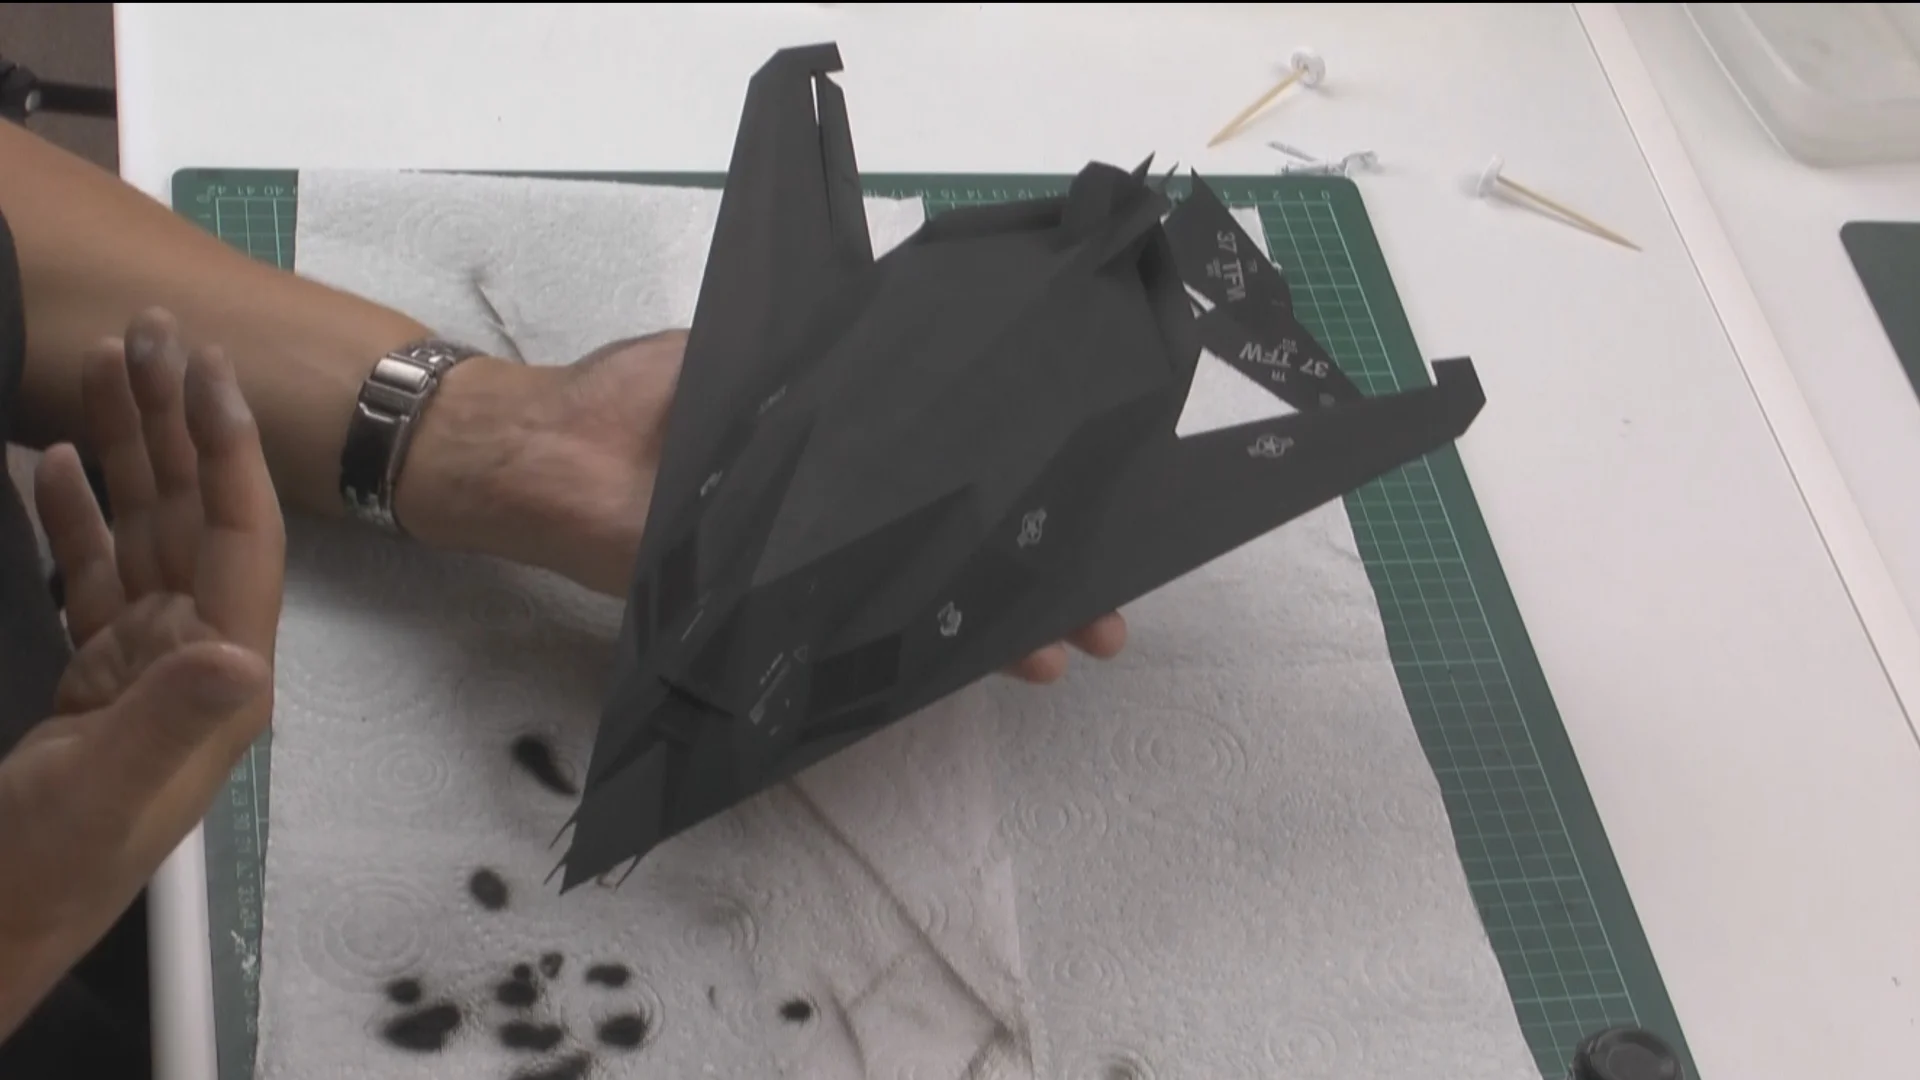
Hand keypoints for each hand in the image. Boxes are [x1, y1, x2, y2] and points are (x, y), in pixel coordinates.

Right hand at [0, 309, 283, 1036]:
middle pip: (193, 515)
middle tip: (150, 334)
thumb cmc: (51, 870)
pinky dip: (73, 512)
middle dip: (175, 425)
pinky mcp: (91, 673)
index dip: (227, 449)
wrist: (0, 920)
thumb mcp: (105, 798)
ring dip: (124, 452)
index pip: (238, 537)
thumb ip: (170, 724)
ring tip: (100, 367)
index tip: (207, 367)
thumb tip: (235, 652)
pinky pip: (91, 571)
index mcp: (221, 675)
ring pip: (141, 530)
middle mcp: (197, 655)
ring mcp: (143, 660)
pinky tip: (44, 460)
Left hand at [412, 332, 1125, 682]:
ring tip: (1048, 652)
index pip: (952, 483)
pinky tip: (947, 671)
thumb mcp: (747, 360)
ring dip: (981, 633)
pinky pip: (835, 640)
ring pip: (910, 609)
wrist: (540, 452)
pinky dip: (891, 657)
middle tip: (1095, 622)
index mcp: (839, 457)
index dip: (1022, 506)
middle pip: (949, 557)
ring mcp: (799, 573)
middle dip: (1027, 587)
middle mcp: (831, 522)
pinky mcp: (754, 613)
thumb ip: (818, 371)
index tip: (1087, 522)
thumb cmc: (636, 396)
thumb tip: (916, 354)